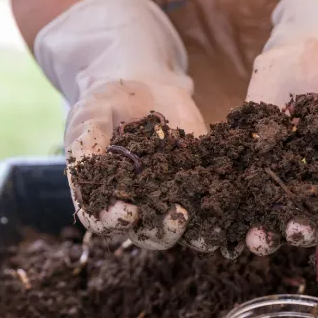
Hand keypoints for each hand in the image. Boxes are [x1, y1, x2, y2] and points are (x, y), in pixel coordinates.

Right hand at [35, 0, 210, 249]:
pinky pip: (209, 203)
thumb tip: (85, 173)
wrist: (142, 84)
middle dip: (163, 231)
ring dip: (196, 232)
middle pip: (148, 234)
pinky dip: (221, 210)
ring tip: (209, 225)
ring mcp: (169, 197)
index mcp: (105, 197)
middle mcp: (137, 206)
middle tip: (177, 216)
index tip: (127, 212)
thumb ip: (86, 145)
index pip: (104, 222)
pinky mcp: (197, 184)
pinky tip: (232, 206)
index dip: (114, 222)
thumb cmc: (107, 102)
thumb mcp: (89, 117)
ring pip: (182, 228)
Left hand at [245, 37, 317, 254]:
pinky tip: (225, 211)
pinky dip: (235, 205)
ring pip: (277, 214)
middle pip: (314, 218)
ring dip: (268, 232)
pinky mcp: (255, 166)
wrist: (301, 50)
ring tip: (257, 237)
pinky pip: (245, 192)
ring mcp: (285, 177)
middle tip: (295, 230)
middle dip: (305, 230)